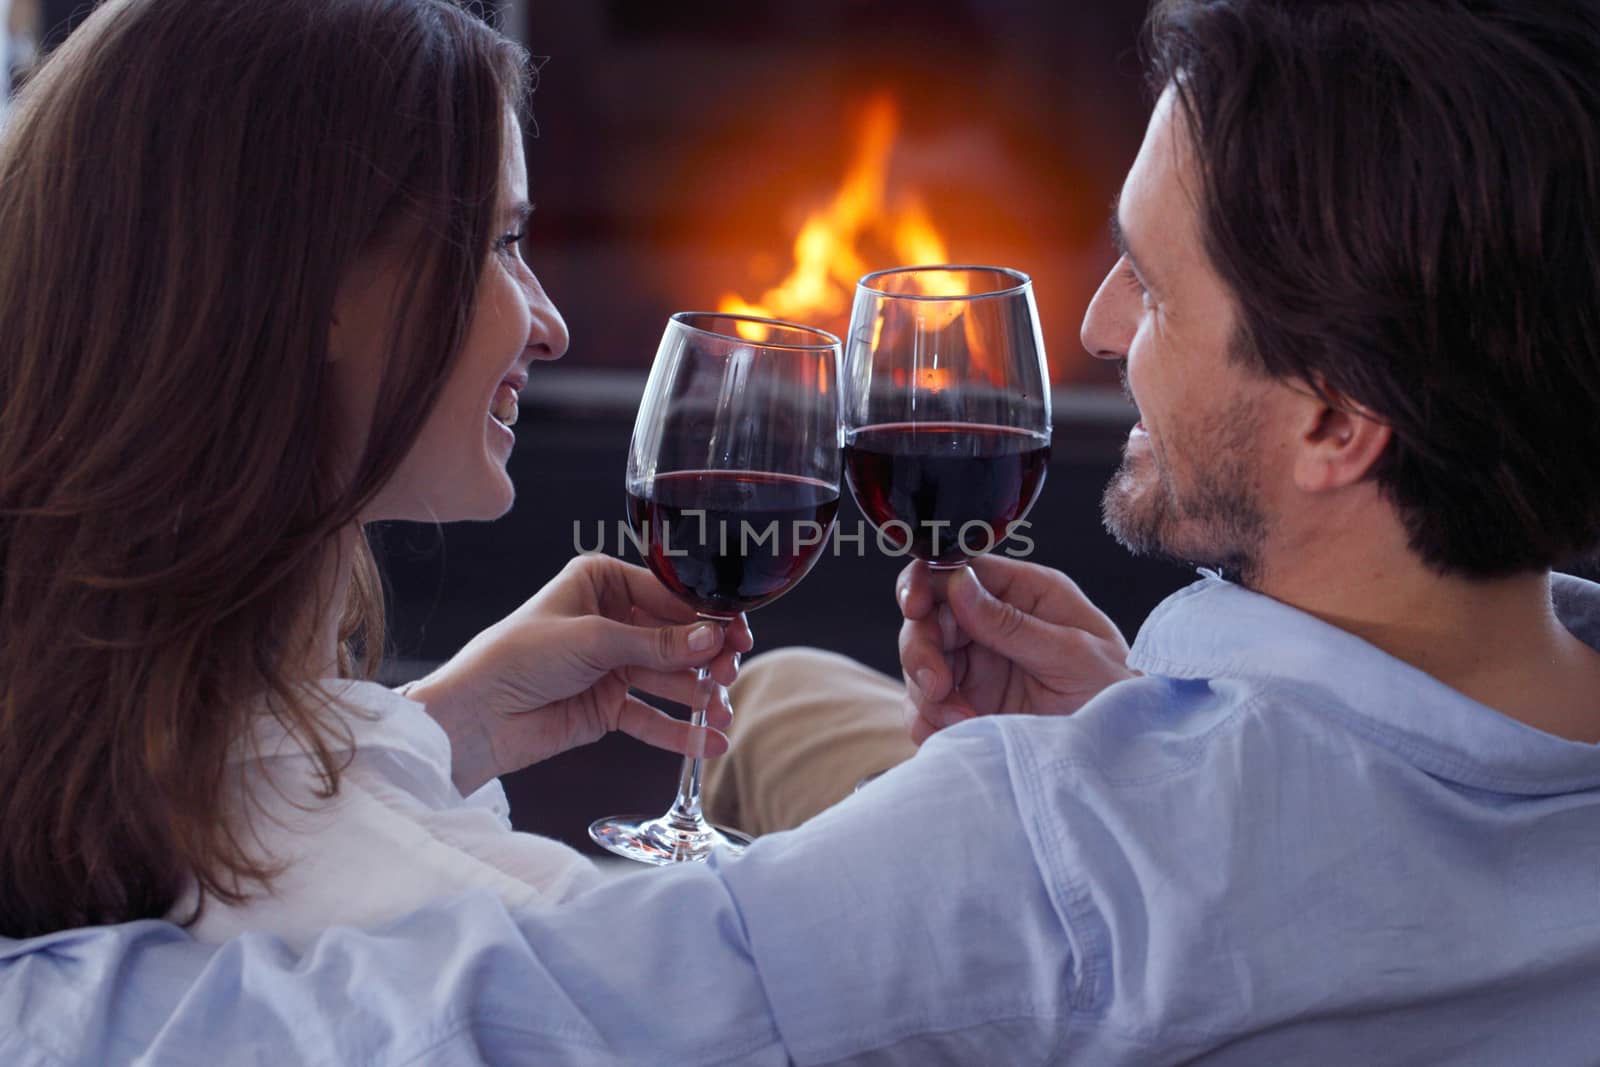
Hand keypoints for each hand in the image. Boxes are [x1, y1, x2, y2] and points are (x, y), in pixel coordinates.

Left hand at [404, 554, 753, 794]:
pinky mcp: (608, 705)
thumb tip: (712, 639)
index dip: (705, 617)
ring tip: (722, 714)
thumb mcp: (592, 640)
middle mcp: (610, 618)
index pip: (668, 595)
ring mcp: (611, 664)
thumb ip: (656, 644)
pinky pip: (652, 716)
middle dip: (706, 659)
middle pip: (675, 638)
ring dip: (699, 697)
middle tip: (727, 676)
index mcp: (601, 581)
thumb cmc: (516, 657)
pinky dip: (680, 730)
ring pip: (670, 678)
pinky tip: (708, 742)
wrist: (475, 716)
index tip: (736, 635)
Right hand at [897, 557, 1135, 744]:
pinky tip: (958, 730)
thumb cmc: (1119, 694)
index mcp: (1026, 593)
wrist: (1128, 758)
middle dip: (922, 649)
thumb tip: (958, 582)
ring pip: (919, 663)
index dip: (925, 582)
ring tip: (961, 717)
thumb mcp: (1074, 655)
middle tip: (937, 684)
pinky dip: (929, 720)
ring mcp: (978, 665)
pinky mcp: (968, 705)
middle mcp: (995, 623)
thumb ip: (1013, 623)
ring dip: (927, 692)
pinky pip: (925, 706)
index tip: (915, 607)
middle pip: (927, 618)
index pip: (958, 569)